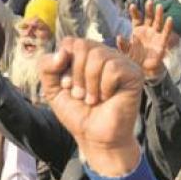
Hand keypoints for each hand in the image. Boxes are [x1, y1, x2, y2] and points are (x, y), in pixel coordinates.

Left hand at [39, 38, 143, 175]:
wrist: (95, 137)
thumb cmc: (78, 113)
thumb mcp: (52, 89)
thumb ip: (46, 66)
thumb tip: (63, 52)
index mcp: (88, 56)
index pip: (71, 42)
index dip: (64, 64)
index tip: (67, 86)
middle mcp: (106, 55)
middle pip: (83, 46)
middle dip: (76, 74)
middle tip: (81, 94)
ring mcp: (122, 63)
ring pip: (99, 56)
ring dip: (90, 83)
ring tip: (93, 99)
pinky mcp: (134, 74)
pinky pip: (113, 68)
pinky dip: (104, 87)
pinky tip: (107, 98)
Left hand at [119, 1, 173, 79]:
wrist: (144, 70)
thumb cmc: (134, 59)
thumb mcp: (126, 52)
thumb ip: (122, 44)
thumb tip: (119, 36)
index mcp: (137, 30)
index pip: (136, 18)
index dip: (135, 12)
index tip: (132, 6)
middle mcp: (147, 30)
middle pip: (148, 17)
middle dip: (149, 9)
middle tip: (149, 2)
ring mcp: (155, 35)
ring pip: (158, 22)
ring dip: (159, 14)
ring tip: (159, 6)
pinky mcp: (162, 42)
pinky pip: (166, 33)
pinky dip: (168, 26)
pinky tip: (170, 19)